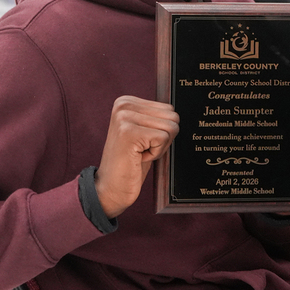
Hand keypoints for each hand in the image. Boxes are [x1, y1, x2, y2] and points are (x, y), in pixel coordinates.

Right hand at [95, 96, 179, 217]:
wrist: (111, 187)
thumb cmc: (131, 162)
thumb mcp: (144, 132)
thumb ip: (157, 118)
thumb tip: (178, 113)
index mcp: (126, 101)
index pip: (169, 110)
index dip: (162, 131)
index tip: (142, 141)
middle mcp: (124, 105)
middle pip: (172, 117)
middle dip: (163, 138)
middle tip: (142, 149)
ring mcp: (124, 117)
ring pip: (170, 127)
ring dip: (159, 146)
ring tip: (139, 152)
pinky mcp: (129, 132)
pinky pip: (163, 138)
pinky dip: (155, 153)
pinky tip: (137, 157)